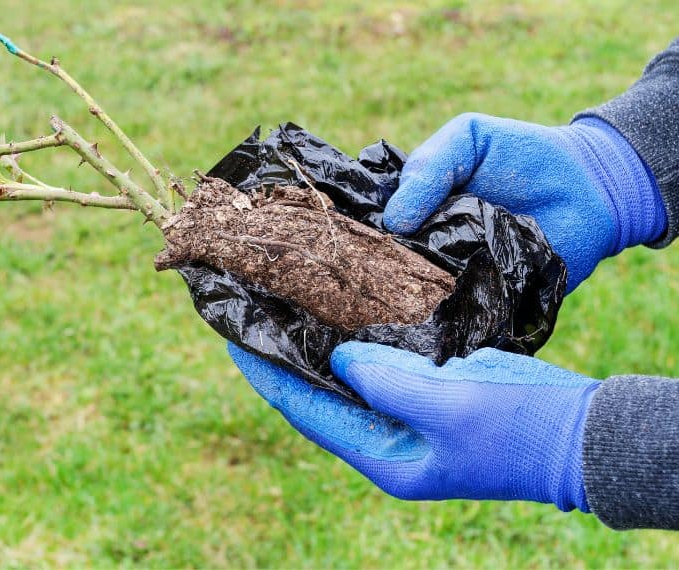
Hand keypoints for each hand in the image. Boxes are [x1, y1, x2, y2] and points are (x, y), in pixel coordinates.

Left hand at [229, 342, 598, 511]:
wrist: (583, 435)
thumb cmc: (519, 427)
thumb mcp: (448, 405)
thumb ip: (386, 382)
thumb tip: (338, 357)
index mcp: (385, 456)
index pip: (308, 413)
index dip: (270, 377)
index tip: (237, 340)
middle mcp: (389, 441)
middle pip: (322, 398)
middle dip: (290, 360)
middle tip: (259, 317)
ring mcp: (410, 421)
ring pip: (351, 382)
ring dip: (323, 350)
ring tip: (291, 311)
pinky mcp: (432, 399)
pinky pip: (385, 370)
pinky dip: (364, 345)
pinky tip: (349, 316)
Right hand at [384, 113, 665, 291]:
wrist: (588, 187)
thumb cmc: (522, 155)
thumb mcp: (466, 139)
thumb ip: (428, 167)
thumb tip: (393, 222)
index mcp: (413, 209)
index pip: (370, 229)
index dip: (356, 236)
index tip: (347, 241)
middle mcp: (426, 246)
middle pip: (386, 267)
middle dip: (377, 269)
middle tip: (364, 272)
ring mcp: (452, 276)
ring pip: (417, 296)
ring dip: (409, 294)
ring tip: (398, 293)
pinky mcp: (482, 303)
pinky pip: (458, 315)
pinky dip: (448, 312)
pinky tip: (436, 310)